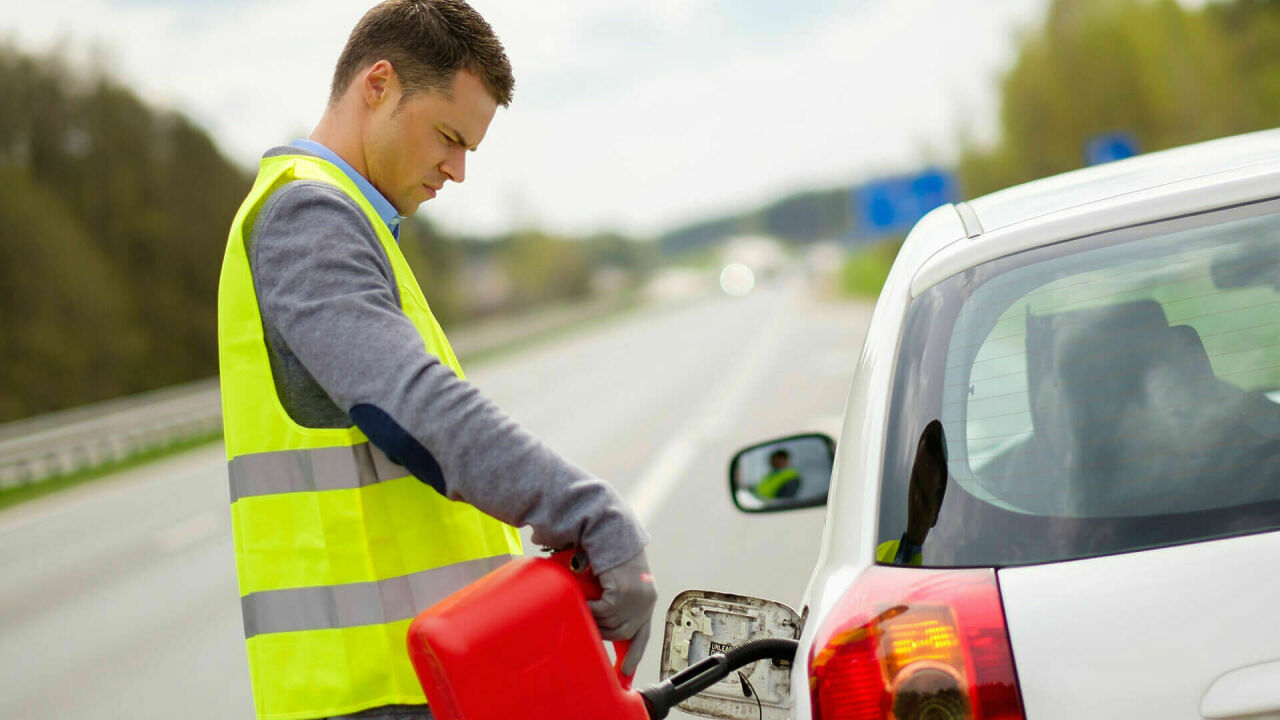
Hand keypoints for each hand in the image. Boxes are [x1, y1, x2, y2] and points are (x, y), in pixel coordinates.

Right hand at [586, 549, 657, 675]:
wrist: (608, 529)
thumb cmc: (606, 552)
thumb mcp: (614, 580)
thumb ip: (612, 599)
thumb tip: (598, 621)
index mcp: (647, 597)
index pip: (643, 633)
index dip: (634, 654)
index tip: (625, 672)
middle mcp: (646, 600)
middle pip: (623, 633)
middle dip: (604, 631)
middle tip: (589, 621)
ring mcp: (636, 599)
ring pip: (610, 625)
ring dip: (594, 616)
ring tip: (585, 602)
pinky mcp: (622, 595)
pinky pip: (602, 613)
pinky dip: (591, 607)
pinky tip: (586, 595)